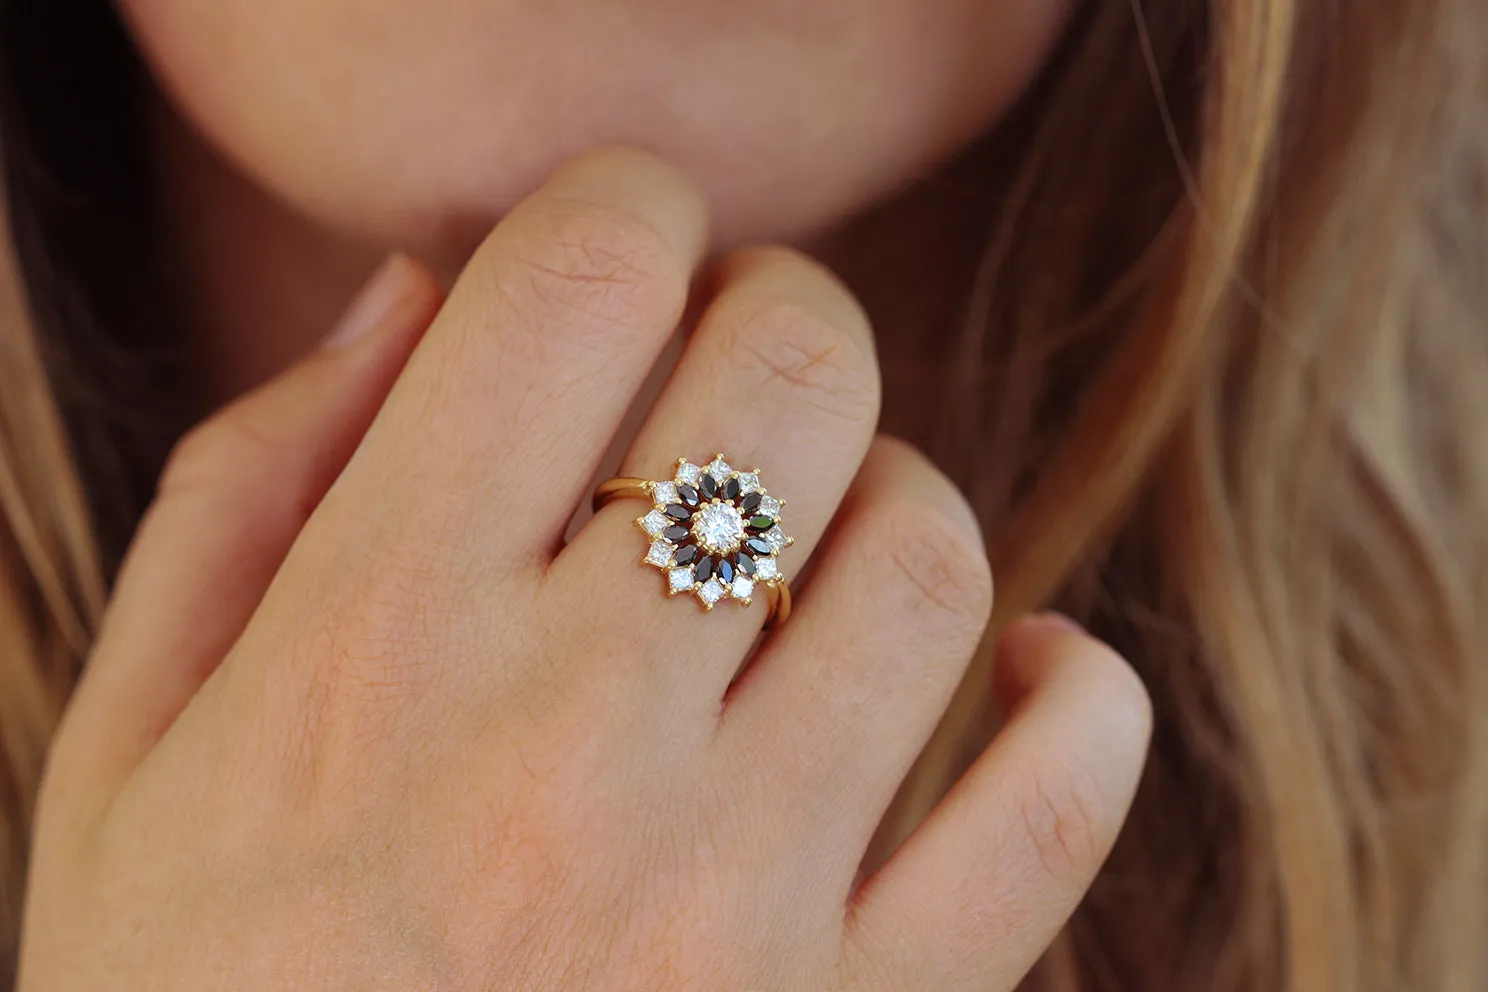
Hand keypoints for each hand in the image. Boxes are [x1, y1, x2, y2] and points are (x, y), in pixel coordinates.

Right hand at [19, 147, 1150, 989]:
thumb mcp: (128, 751)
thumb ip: (248, 489)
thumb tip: (413, 297)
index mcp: (372, 649)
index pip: (575, 291)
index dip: (626, 211)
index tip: (628, 245)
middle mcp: (568, 749)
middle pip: (789, 378)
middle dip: (778, 315)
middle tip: (735, 359)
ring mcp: (736, 899)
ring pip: (930, 557)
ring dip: (895, 490)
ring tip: (825, 531)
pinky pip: (1052, 805)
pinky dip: (1077, 699)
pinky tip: (1023, 671)